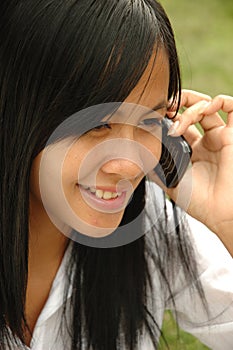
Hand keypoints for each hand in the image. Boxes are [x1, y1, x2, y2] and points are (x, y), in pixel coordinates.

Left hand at [167, 90, 232, 254]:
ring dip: (191, 106)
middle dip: (178, 103)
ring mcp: (219, 137)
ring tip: (178, 122)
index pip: (179, 124)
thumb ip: (155, 167)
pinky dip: (217, 101)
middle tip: (166, 106)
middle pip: (192, 110)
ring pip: (206, 106)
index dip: (168, 117)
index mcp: (191, 151)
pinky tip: (202, 110)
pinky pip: (231, 107)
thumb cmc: (198, 201)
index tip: (155, 117)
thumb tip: (135, 156)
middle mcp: (205, 142)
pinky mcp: (232, 135)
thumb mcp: (169, 182)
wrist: (218, 212)